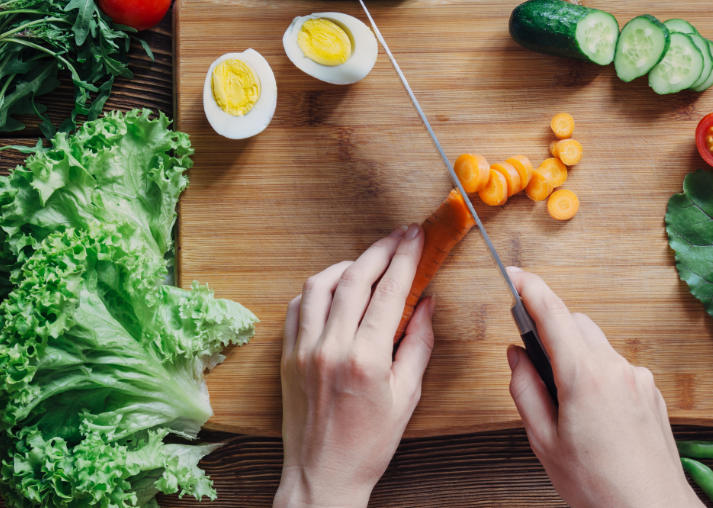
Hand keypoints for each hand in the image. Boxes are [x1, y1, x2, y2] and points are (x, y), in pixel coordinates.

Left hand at [274, 224, 433, 507]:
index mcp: (366, 359)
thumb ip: (418, 343)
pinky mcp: (286, 356)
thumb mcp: (407, 395)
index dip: (405, 257)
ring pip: (320, 285)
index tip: (416, 237)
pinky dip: (317, 290)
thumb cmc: (369, 444)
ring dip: (346, 265)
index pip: (389, 291)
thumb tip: (425, 302)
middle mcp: (331, 348)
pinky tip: (334, 289)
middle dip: (381, 250)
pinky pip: (297, 307)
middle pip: (355, 278)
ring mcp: (304, 350)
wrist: (323, 476)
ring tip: (368, 261)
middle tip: (400, 236)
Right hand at [505, 267, 702, 507]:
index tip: (513, 274)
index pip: (552, 313)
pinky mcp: (651, 392)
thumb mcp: (544, 442)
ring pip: (598, 345)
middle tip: (534, 364)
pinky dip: (598, 376)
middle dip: (552, 332)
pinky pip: (617, 367)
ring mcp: (638, 378)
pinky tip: (594, 416)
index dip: (528, 288)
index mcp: (585, 377)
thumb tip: (517, 356)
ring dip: (576, 356)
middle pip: (577, 323)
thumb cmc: (599, 487)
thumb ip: (524, 390)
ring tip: (566, 405)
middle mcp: (616, 368)